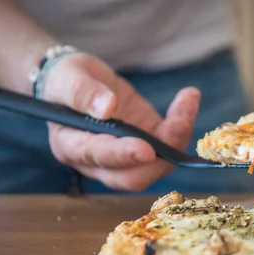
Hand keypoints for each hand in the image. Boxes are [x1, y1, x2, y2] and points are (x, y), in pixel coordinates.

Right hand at [42, 53, 200, 190]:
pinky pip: (169, 145)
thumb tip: (106, 107)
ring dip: (178, 137)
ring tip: (188, 101)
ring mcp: (126, 157)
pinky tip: (189, 98)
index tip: (147, 149)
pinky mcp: (147, 144)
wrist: (77, 81)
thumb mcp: (67, 77)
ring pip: (158, 164)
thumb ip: (82, 92)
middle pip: (133, 177)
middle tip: (180, 123)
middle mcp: (100, 162)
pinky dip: (183, 124)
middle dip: (161, 156)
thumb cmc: (65, 80)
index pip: (100, 158)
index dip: (124, 155)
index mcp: (72, 147)